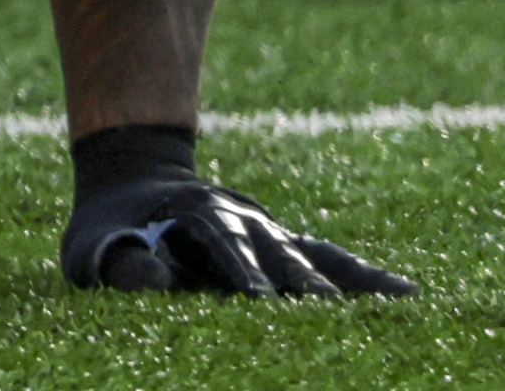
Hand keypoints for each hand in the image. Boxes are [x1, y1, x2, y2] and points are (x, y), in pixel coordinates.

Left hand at [61, 126, 409, 296]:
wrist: (133, 184)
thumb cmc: (109, 232)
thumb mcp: (94, 246)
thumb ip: (121, 263)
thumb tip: (159, 279)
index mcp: (197, 217)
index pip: (224, 245)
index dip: (242, 271)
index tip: (260, 300)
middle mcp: (244, 222)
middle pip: (280, 257)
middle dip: (303, 288)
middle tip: (330, 320)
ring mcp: (271, 237)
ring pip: (315, 261)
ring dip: (347, 287)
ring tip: (396, 311)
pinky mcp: (290, 250)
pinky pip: (333, 263)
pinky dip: (368, 280)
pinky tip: (411, 297)